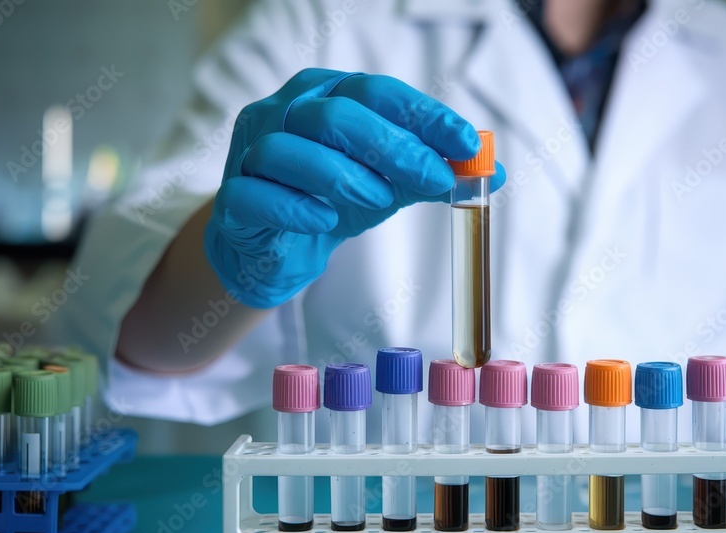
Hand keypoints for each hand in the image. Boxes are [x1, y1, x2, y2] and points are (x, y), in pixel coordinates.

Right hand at [204, 68, 503, 308]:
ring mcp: (250, 152)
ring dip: (344, 176)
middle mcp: (284, 112)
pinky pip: (255, 193)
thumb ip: (433, 173)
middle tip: (436, 179)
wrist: (274, 247)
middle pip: (336, 116)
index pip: (376, 92)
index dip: (425, 116)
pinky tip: (325, 220)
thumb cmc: (331, 200)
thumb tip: (493, 170)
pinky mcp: (233, 198)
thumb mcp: (389, 183)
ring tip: (380, 201)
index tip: (467, 143)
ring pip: (290, 149)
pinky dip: (295, 207)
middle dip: (394, 148)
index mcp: (325, 95)